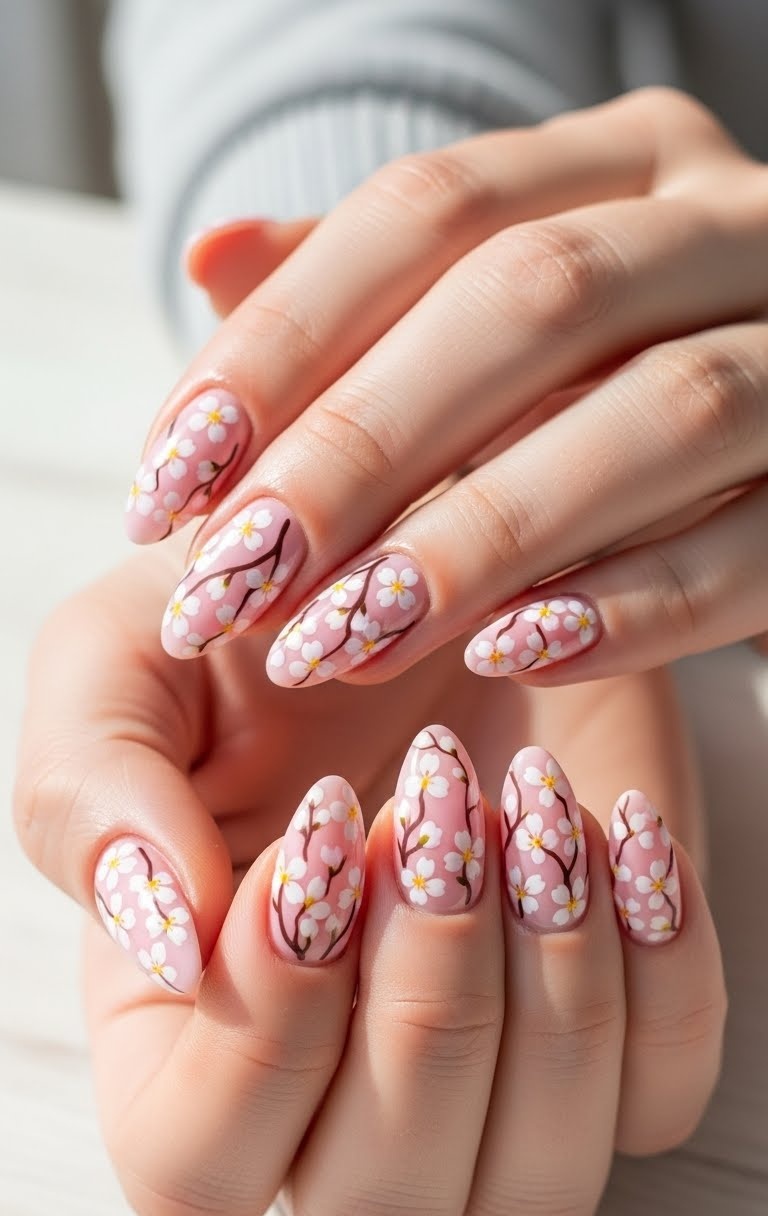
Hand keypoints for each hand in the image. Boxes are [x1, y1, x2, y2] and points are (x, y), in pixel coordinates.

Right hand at [14, 538, 723, 1215]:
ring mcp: (487, 1091)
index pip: (200, 1169)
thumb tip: (167, 939)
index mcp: (183, 1048)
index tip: (322, 837)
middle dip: (422, 1013)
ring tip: (527, 798)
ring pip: (532, 1193)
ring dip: (546, 992)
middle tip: (432, 813)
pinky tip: (616, 822)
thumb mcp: (116, 665)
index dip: (263, 1036)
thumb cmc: (258, 641)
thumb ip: (85, 797)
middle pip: (377, 1215)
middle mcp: (335, 1105)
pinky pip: (661, 1094)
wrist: (425, 580)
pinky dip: (661, 963)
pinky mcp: (616, 1039)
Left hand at [124, 86, 767, 688]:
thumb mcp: (499, 316)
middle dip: (365, 445)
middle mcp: (727, 224)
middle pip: (532, 300)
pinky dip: (633, 603)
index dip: (284, 341)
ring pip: (655, 416)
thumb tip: (211, 258)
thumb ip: (373, 291)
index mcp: (623, 164)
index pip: (429, 212)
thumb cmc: (617, 381)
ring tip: (348, 635)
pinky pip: (754, 543)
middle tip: (243, 576)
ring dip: (483, 535)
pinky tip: (517, 653)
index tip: (173, 475)